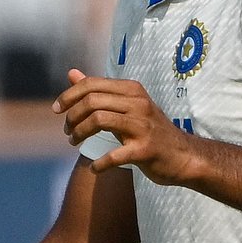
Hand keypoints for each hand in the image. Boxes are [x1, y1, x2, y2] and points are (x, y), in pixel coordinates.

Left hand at [54, 69, 199, 183]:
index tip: (56, 110)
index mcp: (132, 90)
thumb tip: (72, 73)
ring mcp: (142, 126)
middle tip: (68, 132)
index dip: (68, 96)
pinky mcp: (145, 150)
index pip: (92, 85)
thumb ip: (99, 91)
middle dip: (72, 117)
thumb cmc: (150, 132)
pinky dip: (100, 163)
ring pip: (99, 120)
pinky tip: (95, 168)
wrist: (184, 156)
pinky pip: (114, 155)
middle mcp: (138, 103)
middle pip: (92, 101)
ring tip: (74, 142)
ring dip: (80, 133)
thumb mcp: (126, 106)